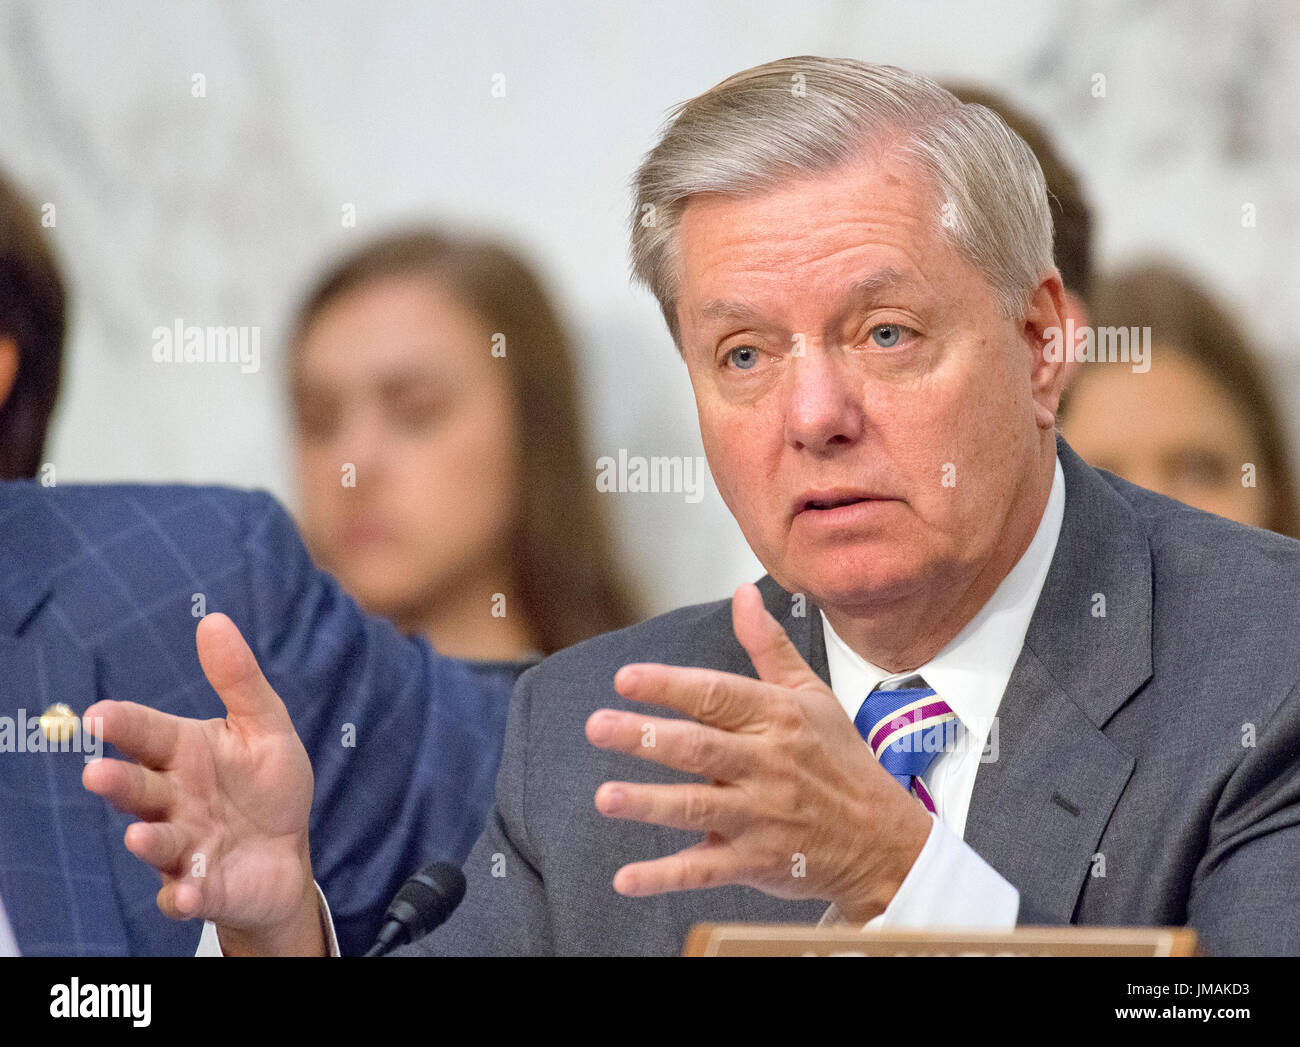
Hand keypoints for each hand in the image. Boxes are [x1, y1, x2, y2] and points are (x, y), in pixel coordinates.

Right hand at [82, 613, 323, 954]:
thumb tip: (213, 620)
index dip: (122, 725)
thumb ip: (238, 679)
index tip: (100, 715)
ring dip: (148, 841)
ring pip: (157, 843)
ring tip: (140, 836)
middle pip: (138, 789)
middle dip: (118, 783)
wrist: (287, 853)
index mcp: (184, 755)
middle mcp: (173, 801)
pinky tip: (188, 894)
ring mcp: (184, 847)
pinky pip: (187, 895)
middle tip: (99, 774)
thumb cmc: (266, 784)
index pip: (146, 734)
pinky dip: (185, 896)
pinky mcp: (203, 888)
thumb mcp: (264, 727)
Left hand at [585, 584, 932, 922]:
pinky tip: (626, 878)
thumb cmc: (841, 761)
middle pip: (700, 747)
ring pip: (698, 807)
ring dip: (650, 803)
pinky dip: (665, 876)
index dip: (670, 685)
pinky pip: (705, 870)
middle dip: (645, 736)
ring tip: (605, 797)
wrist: (884, 841)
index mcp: (778, 718)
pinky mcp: (757, 862)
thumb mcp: (812, 696)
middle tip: (596, 727)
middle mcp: (768, 765)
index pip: (717, 694)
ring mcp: (762, 816)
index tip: (625, 678)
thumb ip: (769, 646)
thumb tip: (744, 593)